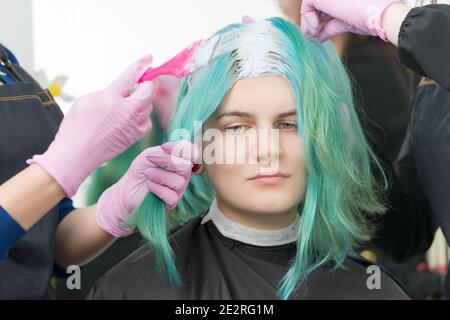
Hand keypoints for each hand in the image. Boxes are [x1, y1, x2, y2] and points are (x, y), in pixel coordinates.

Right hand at [27, 55, 157, 196]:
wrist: (76, 154)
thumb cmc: (76, 127)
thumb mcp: (86, 101)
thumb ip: (108, 92)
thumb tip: (123, 91)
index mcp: (111, 98)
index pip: (131, 76)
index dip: (141, 65)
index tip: (148, 58)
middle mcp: (126, 111)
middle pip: (148, 91)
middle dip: (149, 83)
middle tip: (144, 81)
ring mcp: (132, 125)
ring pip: (148, 106)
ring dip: (143, 101)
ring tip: (129, 102)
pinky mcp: (134, 136)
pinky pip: (146, 122)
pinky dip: (142, 117)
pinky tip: (132, 117)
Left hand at [95, 140, 198, 236]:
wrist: (128, 188)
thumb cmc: (141, 170)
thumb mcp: (149, 155)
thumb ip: (162, 151)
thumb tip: (173, 149)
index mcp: (180, 162)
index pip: (192, 153)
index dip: (180, 149)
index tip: (163, 147)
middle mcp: (183, 175)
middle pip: (186, 166)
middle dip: (167, 161)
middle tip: (150, 159)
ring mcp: (179, 190)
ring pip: (179, 181)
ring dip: (159, 175)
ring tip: (147, 174)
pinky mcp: (172, 202)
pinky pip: (172, 196)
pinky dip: (158, 189)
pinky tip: (149, 186)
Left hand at [300, 0, 403, 41]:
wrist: (382, 15)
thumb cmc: (372, 18)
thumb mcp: (347, 22)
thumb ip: (332, 26)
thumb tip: (320, 36)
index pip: (327, 5)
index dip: (319, 16)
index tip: (316, 31)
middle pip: (318, 3)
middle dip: (311, 18)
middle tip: (310, 35)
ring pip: (311, 2)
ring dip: (308, 19)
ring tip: (312, 33)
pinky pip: (308, 4)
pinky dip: (308, 18)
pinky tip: (316, 28)